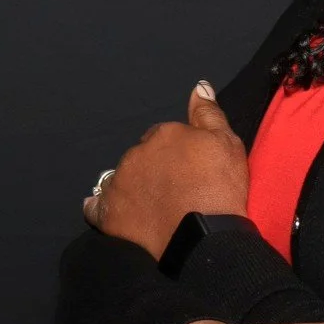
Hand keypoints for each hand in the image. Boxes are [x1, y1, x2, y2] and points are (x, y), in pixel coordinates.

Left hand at [84, 81, 247, 258]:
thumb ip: (209, 113)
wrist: (204, 237)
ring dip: (131, 185)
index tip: (189, 168)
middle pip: (142, 156)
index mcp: (163, 134)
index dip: (178, 152)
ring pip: (120, 177)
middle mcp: (135, 154)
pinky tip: (113, 211)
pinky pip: (96, 207)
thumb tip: (199, 86)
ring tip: (151, 203)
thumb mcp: (227, 143)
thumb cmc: (220, 188)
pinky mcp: (108, 214)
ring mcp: (118, 184)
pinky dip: (102, 207)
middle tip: (175, 187)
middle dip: (154, 167)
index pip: (164, 136)